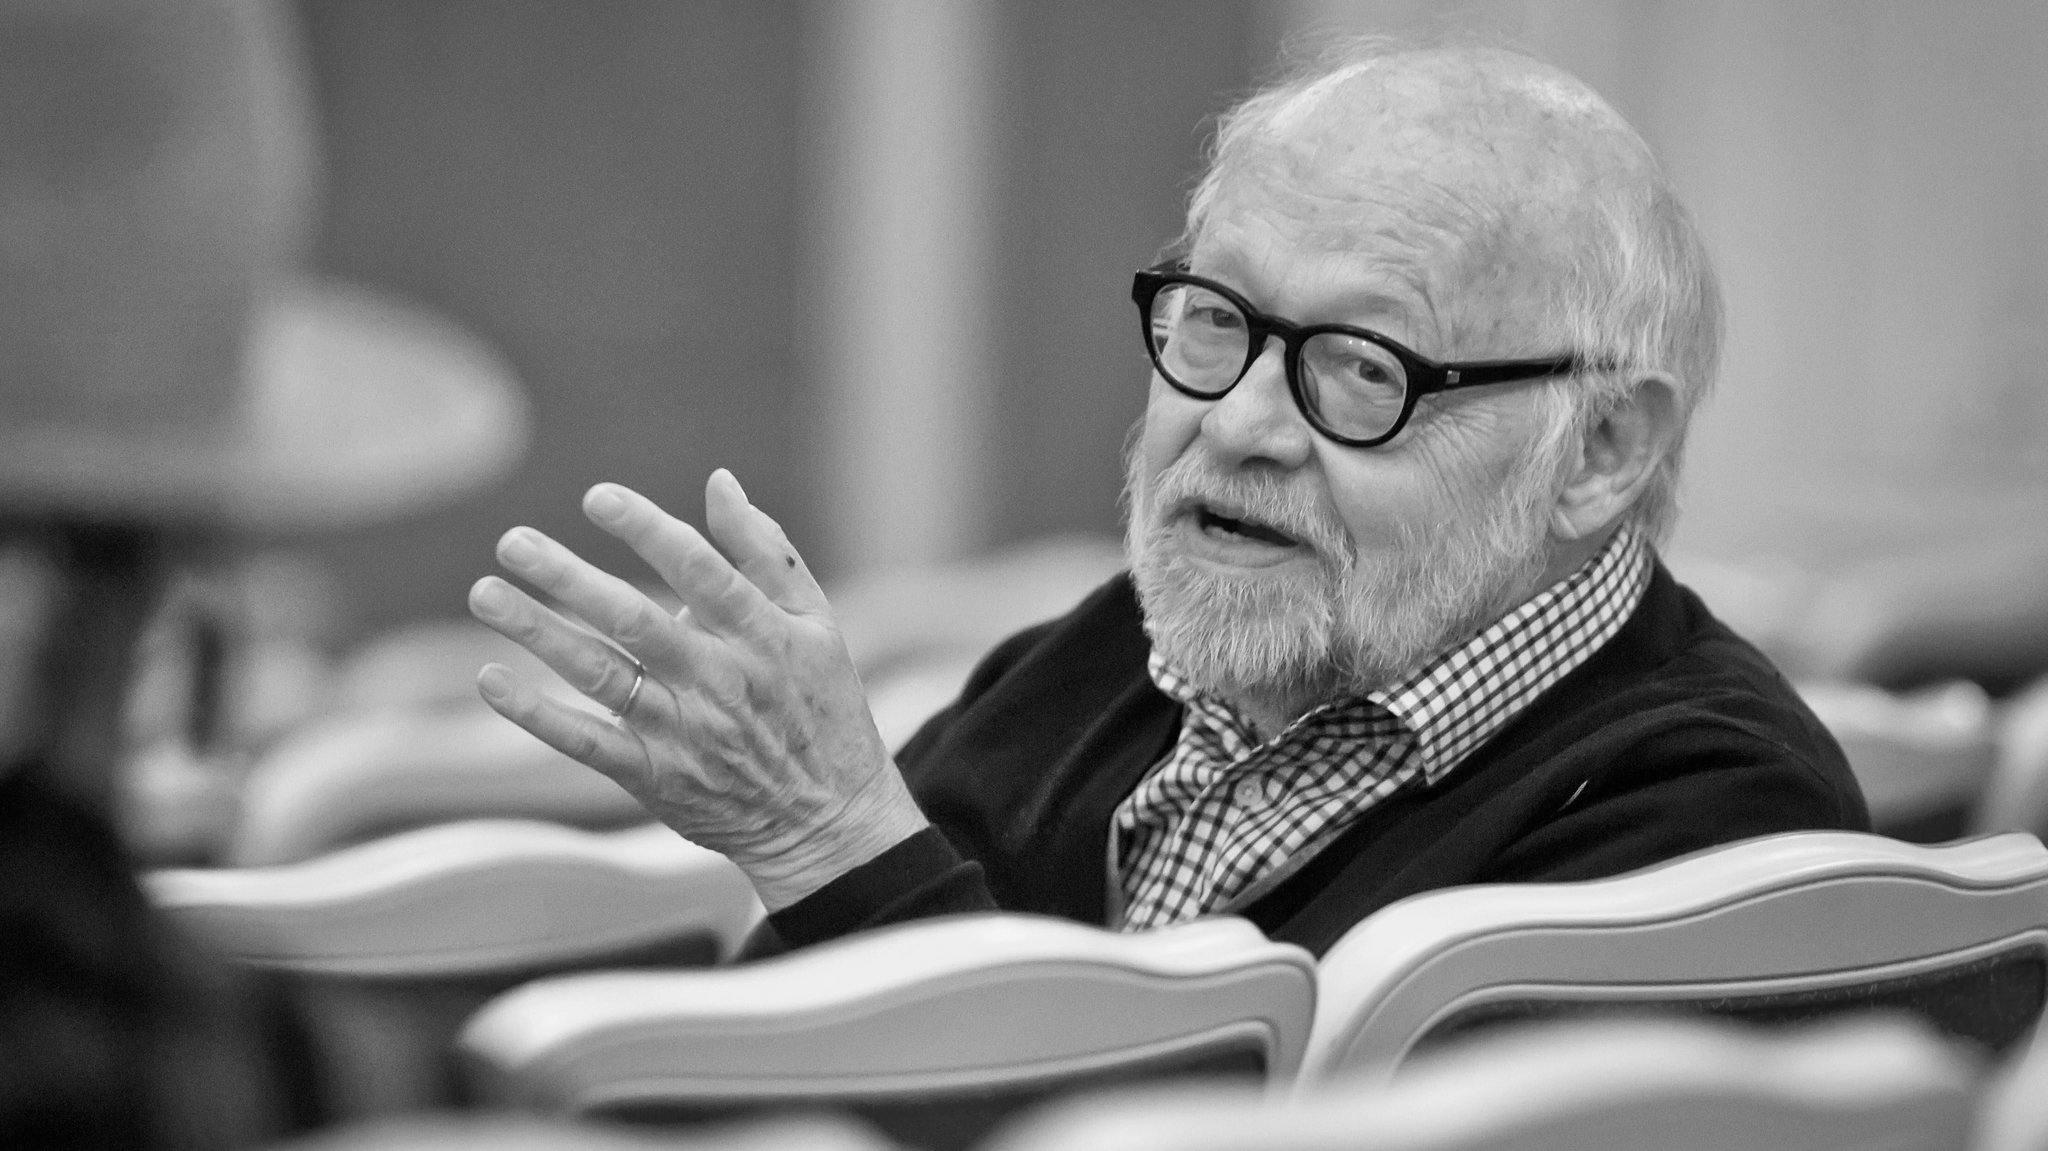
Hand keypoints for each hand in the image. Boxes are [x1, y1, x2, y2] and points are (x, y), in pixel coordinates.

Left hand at [466, 470, 929, 908]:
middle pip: (635, 620)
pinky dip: (537, 715)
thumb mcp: (817, 623)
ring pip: (602, 675)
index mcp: (763, 636)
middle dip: (569, 579)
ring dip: (539, 633)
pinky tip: (493, 679)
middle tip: (513, 542)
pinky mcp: (656, 777)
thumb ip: (766, 551)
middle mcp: (720, 681)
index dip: (648, 531)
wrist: (829, 821)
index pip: (700, 572)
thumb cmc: (821, 706)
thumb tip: (718, 482)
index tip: (597, 498)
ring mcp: (685, 732)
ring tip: (486, 593)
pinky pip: (588, 743)